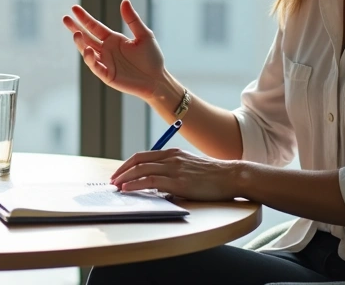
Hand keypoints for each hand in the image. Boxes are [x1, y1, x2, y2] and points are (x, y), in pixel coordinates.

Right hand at [63, 0, 165, 102]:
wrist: (158, 79)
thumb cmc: (152, 57)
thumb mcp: (144, 35)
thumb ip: (132, 20)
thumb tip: (124, 1)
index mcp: (113, 39)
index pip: (94, 26)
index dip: (84, 18)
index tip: (74, 8)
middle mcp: (106, 50)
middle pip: (86, 37)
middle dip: (75, 28)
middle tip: (65, 18)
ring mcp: (105, 62)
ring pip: (88, 51)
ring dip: (81, 43)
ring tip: (76, 34)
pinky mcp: (107, 75)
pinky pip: (96, 67)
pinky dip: (90, 59)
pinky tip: (88, 50)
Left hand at [111, 148, 240, 201]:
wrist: (232, 176)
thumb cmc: (213, 175)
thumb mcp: (190, 167)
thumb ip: (174, 171)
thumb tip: (158, 185)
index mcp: (173, 153)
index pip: (143, 156)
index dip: (128, 164)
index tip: (119, 173)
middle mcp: (171, 158)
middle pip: (138, 161)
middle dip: (122, 171)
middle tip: (112, 181)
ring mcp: (174, 169)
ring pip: (141, 170)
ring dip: (125, 178)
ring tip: (116, 186)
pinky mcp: (179, 182)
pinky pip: (150, 181)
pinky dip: (135, 185)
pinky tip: (127, 190)